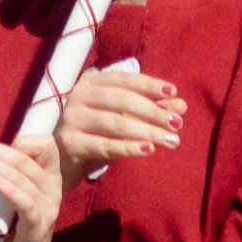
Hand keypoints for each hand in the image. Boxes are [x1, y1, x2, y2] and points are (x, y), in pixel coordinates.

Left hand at [0, 135, 63, 241]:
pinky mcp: (39, 226)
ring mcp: (48, 207)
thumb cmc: (4, 233)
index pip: (44, 146)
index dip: (20, 141)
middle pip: (26, 157)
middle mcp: (52, 188)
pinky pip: (26, 202)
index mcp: (45, 178)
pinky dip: (10, 190)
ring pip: (24, 176)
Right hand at [51, 67, 185, 180]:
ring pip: (115, 122)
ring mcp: (72, 119)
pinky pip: (104, 145)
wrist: (61, 162)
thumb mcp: (123, 119)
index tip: (173, 92)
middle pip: (122, 100)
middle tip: (177, 124)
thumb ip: (151, 109)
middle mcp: (78, 96)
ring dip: (147, 131)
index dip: (149, 85)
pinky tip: (148, 150)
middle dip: (153, 111)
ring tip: (171, 140)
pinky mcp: (70, 143)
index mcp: (92, 82)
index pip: (125, 79)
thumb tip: (180, 106)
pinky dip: (128, 147)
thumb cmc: (97, 134)